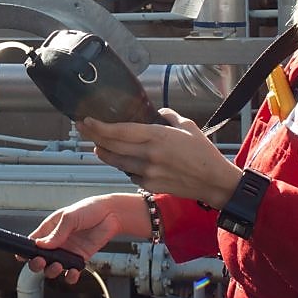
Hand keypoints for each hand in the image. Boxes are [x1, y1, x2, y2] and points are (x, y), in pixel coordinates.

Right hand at [26, 193, 146, 283]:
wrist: (111, 214)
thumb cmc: (89, 209)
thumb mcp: (70, 217)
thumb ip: (57, 233)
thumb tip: (42, 245)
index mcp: (50, 228)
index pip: (33, 241)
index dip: (25, 250)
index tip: (22, 256)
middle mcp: (57, 242)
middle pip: (40, 258)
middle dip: (37, 263)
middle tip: (40, 262)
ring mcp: (67, 251)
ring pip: (53, 267)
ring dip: (52, 270)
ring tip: (57, 266)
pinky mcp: (80, 259)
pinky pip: (71, 272)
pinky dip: (70, 276)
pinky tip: (72, 273)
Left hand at [81, 108, 241, 208]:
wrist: (214, 182)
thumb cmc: (204, 153)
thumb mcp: (188, 126)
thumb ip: (169, 116)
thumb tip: (157, 112)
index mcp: (157, 136)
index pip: (120, 131)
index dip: (100, 126)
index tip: (87, 120)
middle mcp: (149, 154)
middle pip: (113, 146)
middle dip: (94, 136)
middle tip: (83, 128)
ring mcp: (148, 172)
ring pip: (117, 162)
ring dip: (104, 153)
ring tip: (97, 146)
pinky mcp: (150, 185)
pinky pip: (130, 174)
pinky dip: (124, 167)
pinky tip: (124, 161)